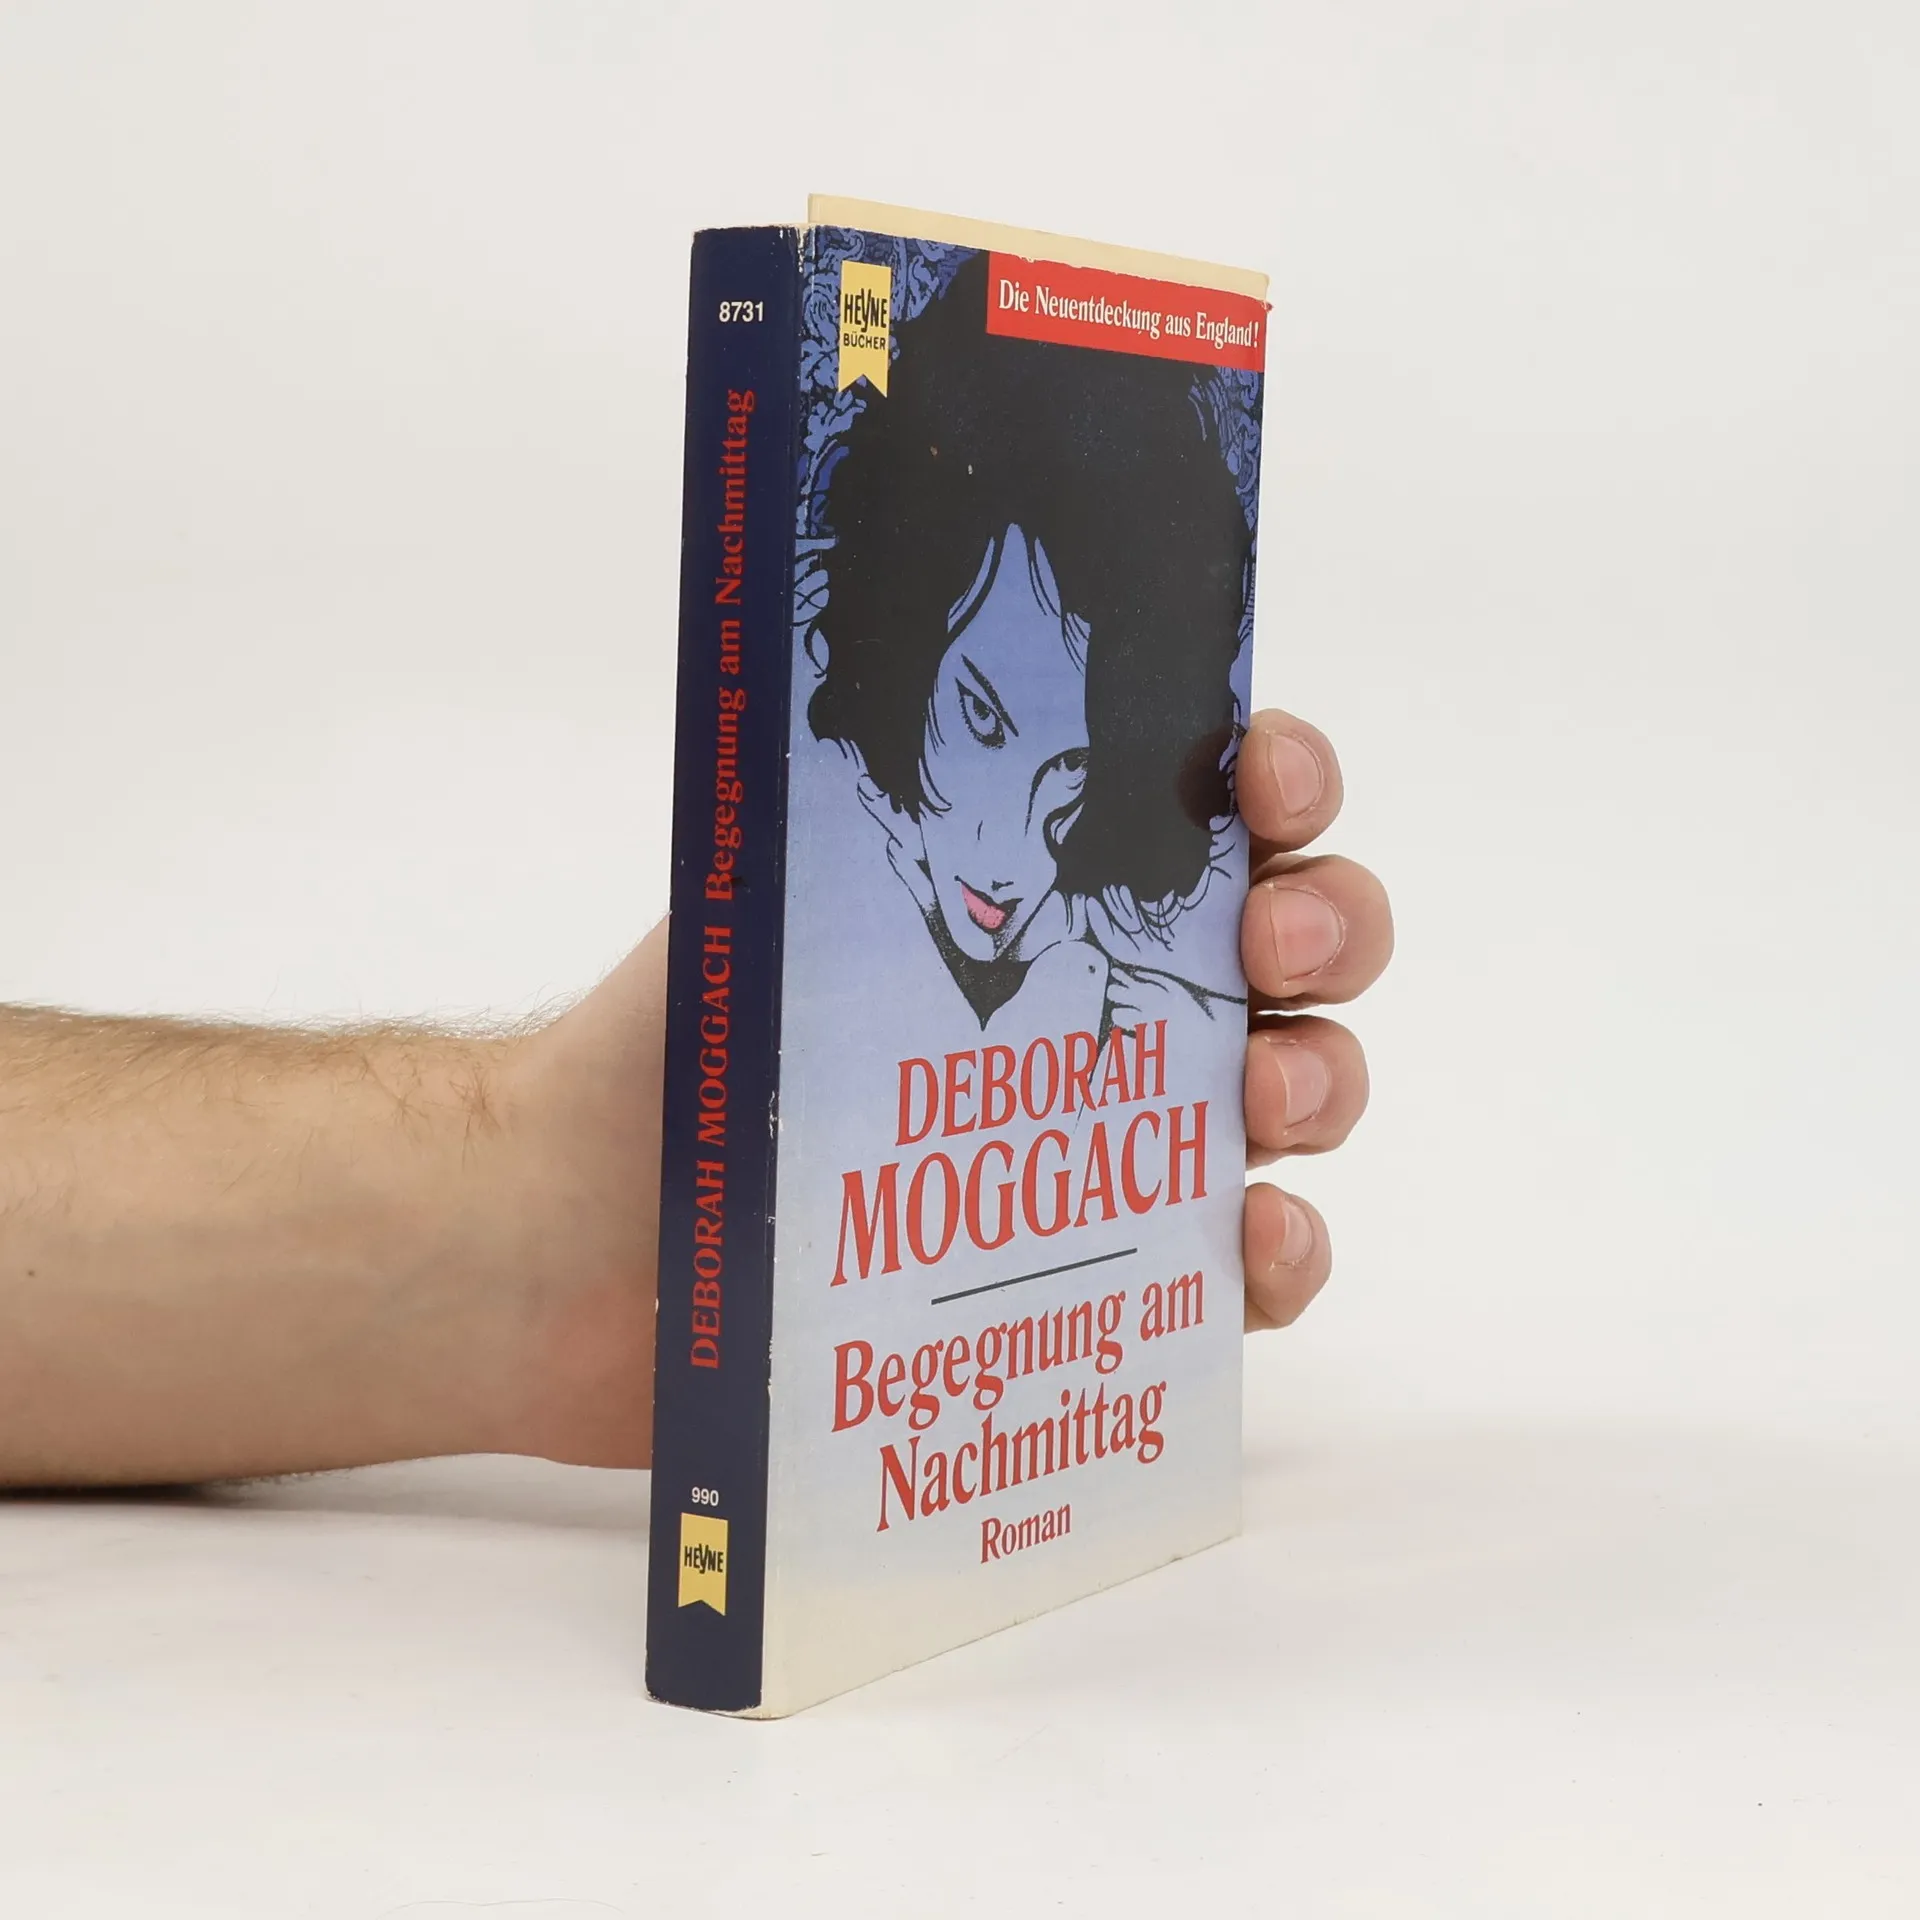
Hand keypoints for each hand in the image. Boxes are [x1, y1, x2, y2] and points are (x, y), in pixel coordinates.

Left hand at [507, 707, 1390, 1466]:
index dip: (1273, 778)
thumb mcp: (775, 891)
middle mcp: (1096, 1002)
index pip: (1196, 812)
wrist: (580, 1238)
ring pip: (1291, 1095)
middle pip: (1288, 948)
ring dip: (1322, 1077)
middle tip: (1277, 939)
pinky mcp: (1097, 1277)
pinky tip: (1254, 1238)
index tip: (1265, 777)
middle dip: (1327, 923)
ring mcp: (1112, 1142)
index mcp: (1035, 887)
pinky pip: (1233, 1272)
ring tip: (1266, 1095)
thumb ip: (887, 803)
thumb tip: (960, 675)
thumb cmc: (675, 1047)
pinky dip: (1276, 1256)